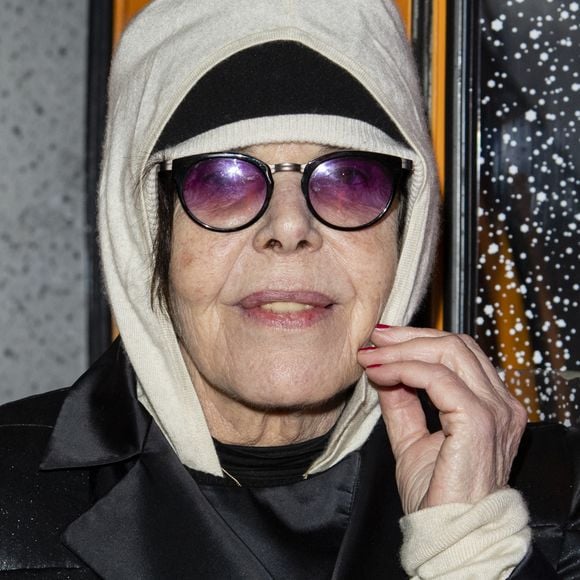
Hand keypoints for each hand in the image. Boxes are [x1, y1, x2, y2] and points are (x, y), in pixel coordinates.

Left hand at [357, 326, 526, 513]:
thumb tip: (383, 370)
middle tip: (375, 340)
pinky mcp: (478, 421)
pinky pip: (437, 378)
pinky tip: (381, 374)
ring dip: (403, 351)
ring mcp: (494, 410)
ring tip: (372, 357)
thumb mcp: (412, 439)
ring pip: (448, 353)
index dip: (417, 341)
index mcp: (490, 405)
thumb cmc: (439, 496)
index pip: (458, 353)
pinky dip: (404, 369)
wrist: (451, 533)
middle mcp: (499, 403)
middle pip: (456, 344)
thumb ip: (402, 403)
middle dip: (409, 337)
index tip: (382, 343)